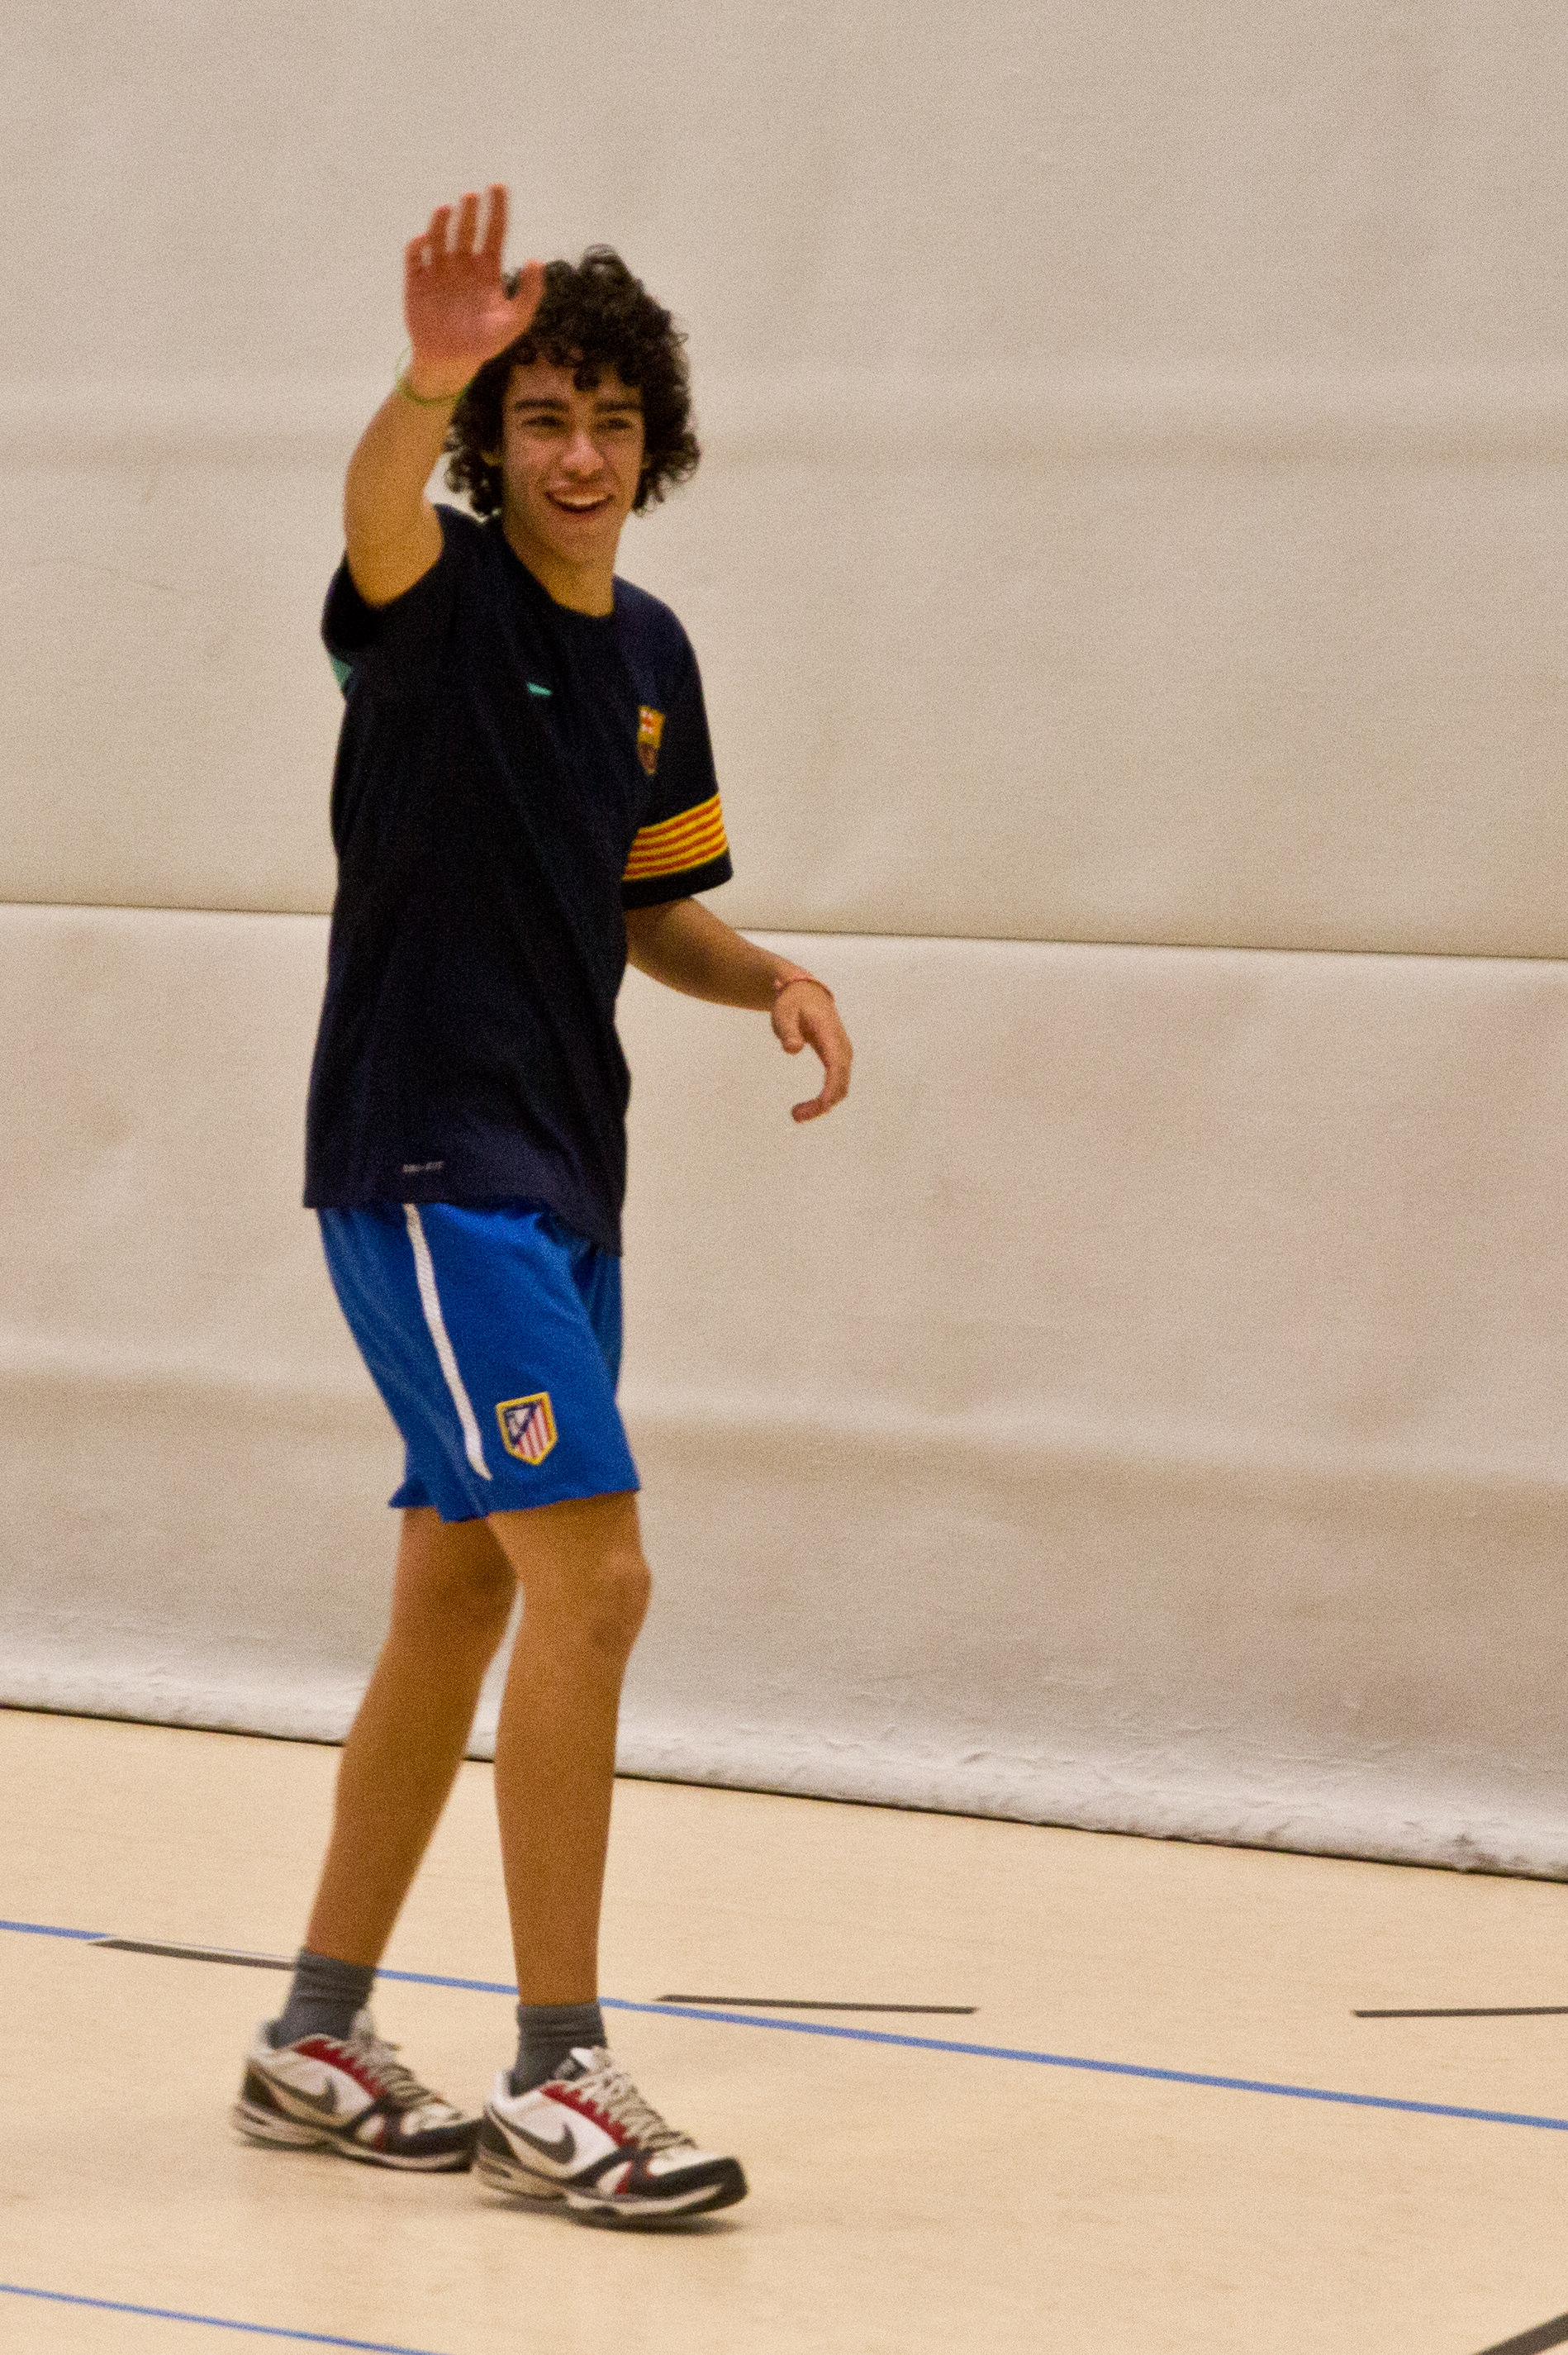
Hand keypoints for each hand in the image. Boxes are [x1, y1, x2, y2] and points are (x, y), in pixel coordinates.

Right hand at [403, 185, 544, 397]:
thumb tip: (538, 261)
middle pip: (467, 230)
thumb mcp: (514, 323)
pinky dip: (418, 247)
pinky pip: (415, 258)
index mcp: (487, 270)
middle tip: (472, 197)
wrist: (451, 364)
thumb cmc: (484, 343)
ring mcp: (439, 270)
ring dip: (442, 222)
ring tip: (447, 209)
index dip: (497, 209)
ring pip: (440, 237)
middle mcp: (463, 264)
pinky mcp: (417, 282)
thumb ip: (529, 295)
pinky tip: (424, 240)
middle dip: (470, 212)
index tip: (498, 186)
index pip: (494, 232)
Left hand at [771, 979, 851, 1121]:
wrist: (807, 992)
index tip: (821, 1106)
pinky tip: (808, 1106)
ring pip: (841, 1087)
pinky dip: (825, 1098)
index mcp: (831, 1035)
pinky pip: (837, 1084)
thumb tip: (792, 1050)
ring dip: (822, 1104)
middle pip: (841, 1083)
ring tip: (796, 1114)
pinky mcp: (837, 1060)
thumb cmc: (793, 1003)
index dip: (831, 1088)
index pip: (837, 1066)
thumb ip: (787, 1031)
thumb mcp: (784, 1013)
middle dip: (822, 1104)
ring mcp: (842, 1055)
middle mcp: (842, 1047)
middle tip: (795, 1116)